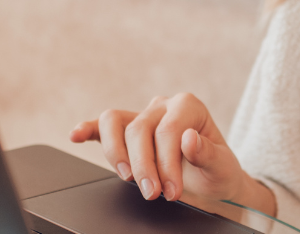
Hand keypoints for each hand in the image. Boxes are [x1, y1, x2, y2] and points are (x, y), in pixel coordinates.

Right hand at [70, 93, 275, 215]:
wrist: (211, 180)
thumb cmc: (217, 170)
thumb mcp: (222, 166)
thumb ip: (208, 153)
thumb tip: (188, 139)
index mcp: (188, 106)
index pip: (168, 130)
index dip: (166, 162)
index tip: (171, 191)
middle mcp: (162, 106)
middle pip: (139, 129)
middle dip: (143, 165)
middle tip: (153, 193)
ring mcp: (142, 116)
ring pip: (114, 123)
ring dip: (116, 154)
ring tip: (129, 178)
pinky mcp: (126, 132)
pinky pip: (102, 126)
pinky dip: (88, 130)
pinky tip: (76, 135)